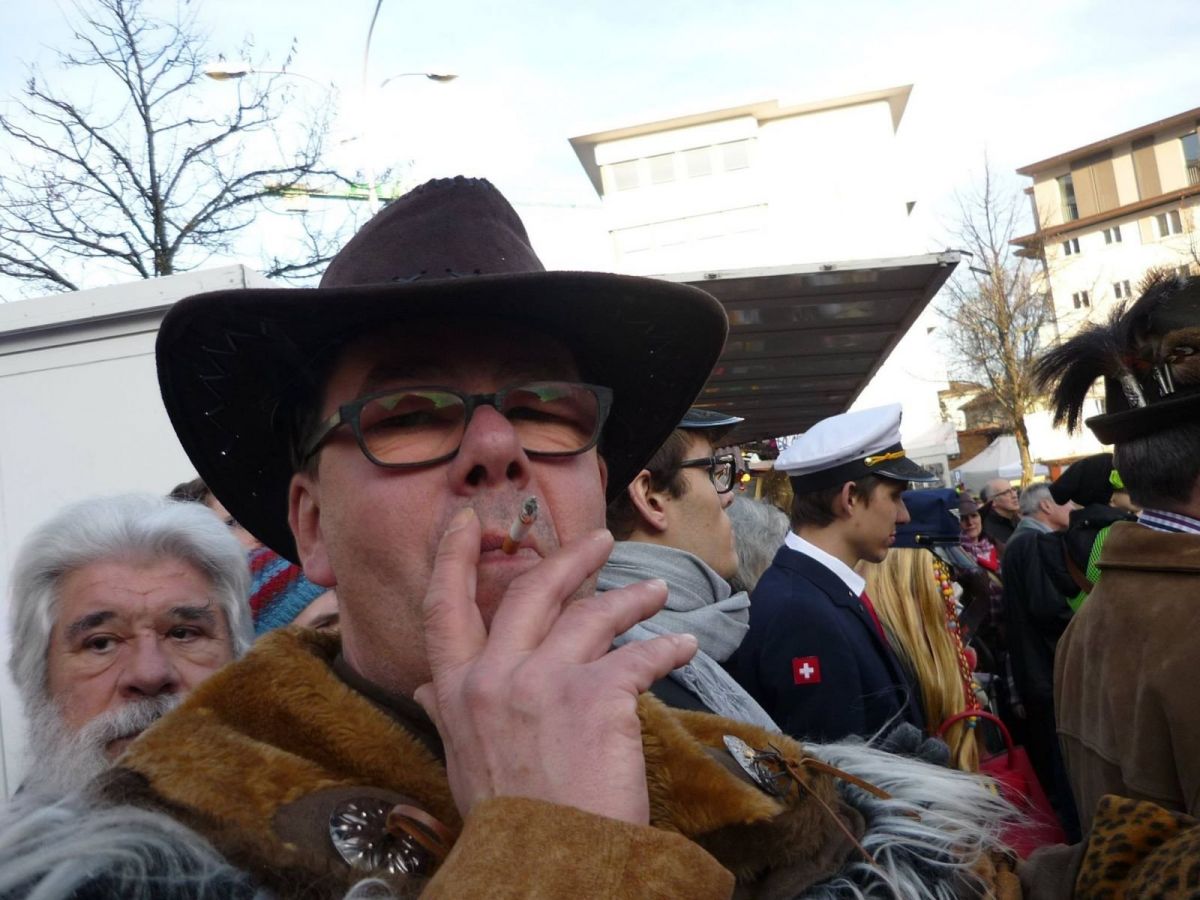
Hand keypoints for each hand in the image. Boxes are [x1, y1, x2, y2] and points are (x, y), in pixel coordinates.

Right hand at [413, 507, 696, 824]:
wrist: (550, 869)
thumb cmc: (510, 819)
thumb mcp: (463, 763)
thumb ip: (448, 713)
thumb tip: (424, 684)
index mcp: (456, 690)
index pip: (443, 607)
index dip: (451, 556)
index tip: (467, 521)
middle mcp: (494, 676)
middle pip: (531, 592)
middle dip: (569, 559)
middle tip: (600, 541)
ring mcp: (545, 682)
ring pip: (592, 615)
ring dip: (630, 598)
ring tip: (656, 593)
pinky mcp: (596, 697)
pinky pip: (638, 655)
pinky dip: (666, 647)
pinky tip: (683, 646)